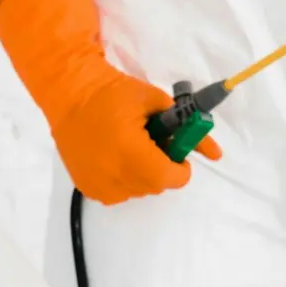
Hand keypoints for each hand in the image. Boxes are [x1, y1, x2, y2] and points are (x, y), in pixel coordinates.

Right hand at [0, 0, 220, 205]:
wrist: (69, 95)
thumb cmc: (113, 92)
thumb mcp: (156, 102)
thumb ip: (189, 129)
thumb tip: (215, 153)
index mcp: (131, 150)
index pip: (169, 178)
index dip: (180, 168)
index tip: (176, 153)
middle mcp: (112, 173)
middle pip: (155, 185)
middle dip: (161, 168)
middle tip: (153, 145)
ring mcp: (98, 184)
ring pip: (137, 191)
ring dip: (142, 174)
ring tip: (131, 147)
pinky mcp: (87, 187)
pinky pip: (118, 193)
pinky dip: (124, 179)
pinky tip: (114, 156)